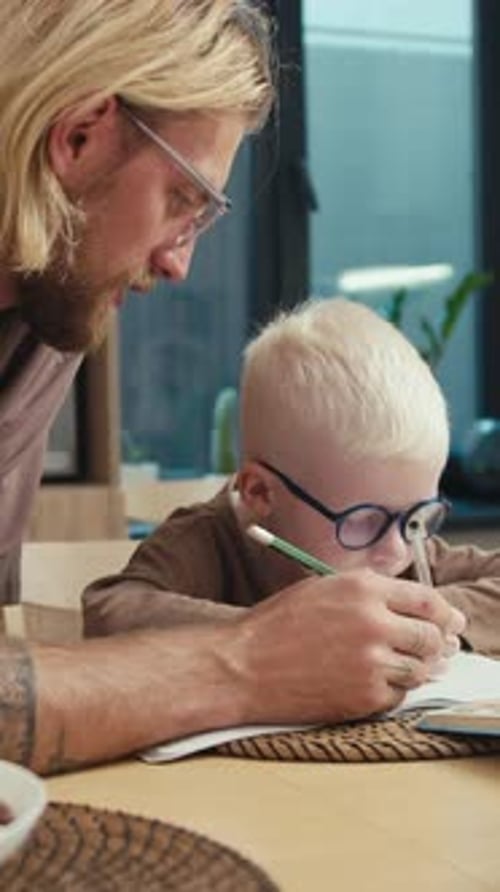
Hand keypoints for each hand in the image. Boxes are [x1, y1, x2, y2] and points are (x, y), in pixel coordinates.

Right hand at [232, 569, 465, 723]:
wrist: (242, 667)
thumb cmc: (276, 625)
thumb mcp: (323, 589)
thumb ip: (369, 593)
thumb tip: (413, 610)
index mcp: (363, 588)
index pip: (428, 600)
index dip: (445, 613)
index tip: (450, 622)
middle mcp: (373, 622)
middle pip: (432, 636)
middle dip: (435, 643)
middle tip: (430, 648)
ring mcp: (371, 662)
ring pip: (420, 668)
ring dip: (415, 667)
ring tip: (397, 664)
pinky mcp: (365, 697)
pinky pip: (398, 694)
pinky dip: (392, 689)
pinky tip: (371, 681)